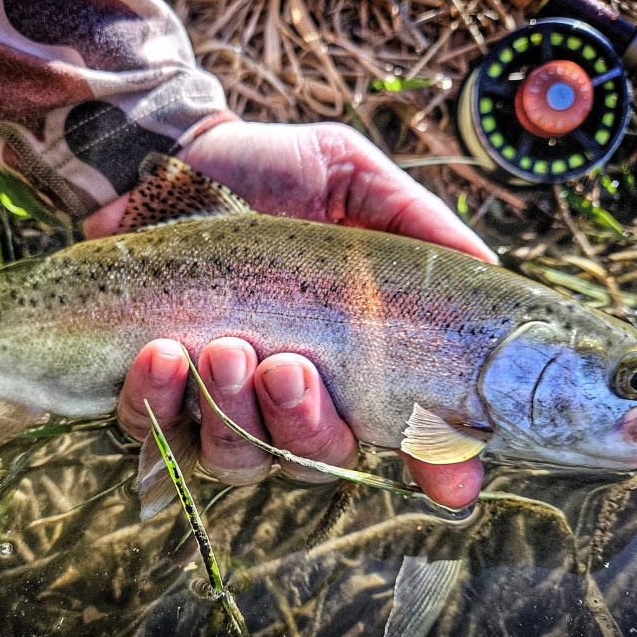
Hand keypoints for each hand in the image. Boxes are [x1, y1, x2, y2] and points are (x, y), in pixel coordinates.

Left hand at [87, 120, 492, 509]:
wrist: (169, 155)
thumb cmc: (267, 173)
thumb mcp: (350, 178)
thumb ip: (415, 223)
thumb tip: (484, 271)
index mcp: (351, 360)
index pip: (405, 434)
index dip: (436, 467)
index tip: (450, 480)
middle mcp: (291, 397)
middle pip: (317, 459)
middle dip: (305, 424)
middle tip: (285, 367)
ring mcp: (220, 405)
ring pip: (239, 460)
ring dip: (233, 416)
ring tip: (221, 351)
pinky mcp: (152, 396)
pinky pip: (154, 431)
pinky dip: (157, 404)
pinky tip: (163, 354)